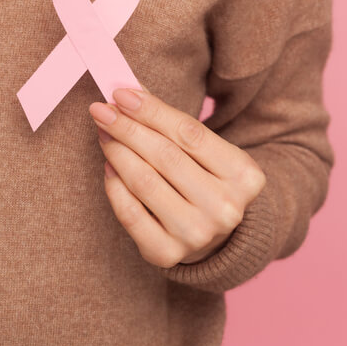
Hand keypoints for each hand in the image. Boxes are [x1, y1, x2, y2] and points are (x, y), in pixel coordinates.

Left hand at [88, 86, 265, 267]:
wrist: (218, 238)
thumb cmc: (208, 182)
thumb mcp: (210, 152)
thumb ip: (174, 124)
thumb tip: (129, 92)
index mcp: (244, 176)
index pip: (189, 133)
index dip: (152, 110)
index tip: (121, 93)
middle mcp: (224, 208)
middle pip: (165, 156)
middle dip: (127, 128)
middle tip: (102, 110)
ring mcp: (197, 234)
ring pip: (144, 182)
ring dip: (117, 152)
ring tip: (104, 133)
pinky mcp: (167, 253)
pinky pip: (129, 213)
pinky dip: (114, 186)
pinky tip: (109, 166)